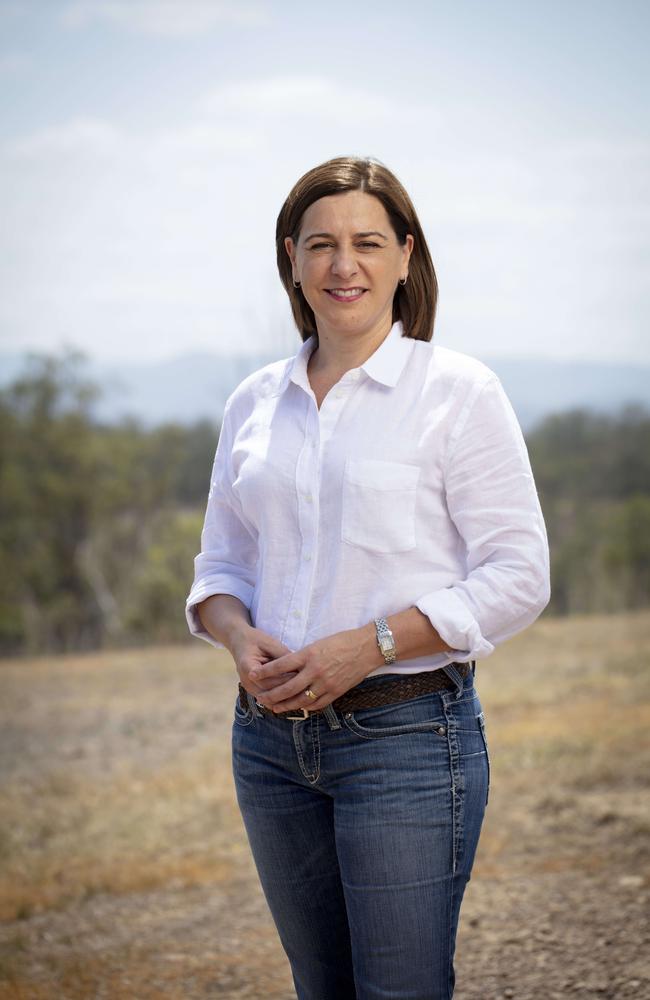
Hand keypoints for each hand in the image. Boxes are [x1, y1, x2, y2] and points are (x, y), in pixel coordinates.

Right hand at [230, 625, 296, 697]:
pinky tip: (293, 697)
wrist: (239, 641)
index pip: (268, 680)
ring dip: (284, 699)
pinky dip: (279, 701)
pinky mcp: (254, 690)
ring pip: (268, 700)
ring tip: (301, 694)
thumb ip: (283, 655)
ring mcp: (248, 688)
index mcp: (248, 667)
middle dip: (286, 690)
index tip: (299, 675)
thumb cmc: (256, 640)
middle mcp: (246, 681)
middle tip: (304, 687)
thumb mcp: (270, 643)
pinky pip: (267, 700)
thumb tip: (300, 667)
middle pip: (268, 693)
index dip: (285, 679)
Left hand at [250, 625, 379, 712]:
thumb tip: (289, 666)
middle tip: (260, 698)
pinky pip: (317, 703)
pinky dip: (306, 707)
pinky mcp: (336, 691)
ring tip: (275, 708)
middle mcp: (315, 670)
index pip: (281, 665)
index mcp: (309, 654)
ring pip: (301, 699)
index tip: (253, 675)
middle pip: (287, 687)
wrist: (368, 648)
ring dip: (286, 705)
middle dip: (272, 695)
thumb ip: (304, 656)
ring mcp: (326, 683)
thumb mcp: (319, 643)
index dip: (265, 672)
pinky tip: (298, 708)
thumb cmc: (343, 641)